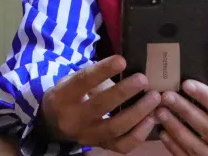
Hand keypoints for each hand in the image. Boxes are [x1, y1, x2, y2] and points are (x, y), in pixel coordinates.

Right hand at [38, 55, 160, 153]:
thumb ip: (93, 78)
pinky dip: (139, 134)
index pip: (83, 81)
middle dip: (124, 92)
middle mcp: (74, 119)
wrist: (54, 125)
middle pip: (100, 106)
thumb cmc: (67, 96)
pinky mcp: (101, 146)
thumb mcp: (71, 81)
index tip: (122, 61)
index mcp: (63, 97)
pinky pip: (123, 146)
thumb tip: (124, 70)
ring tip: (154, 98)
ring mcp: (88, 136)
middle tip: (143, 79)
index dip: (103, 70)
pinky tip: (150, 120)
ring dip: (138, 112)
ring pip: (115, 128)